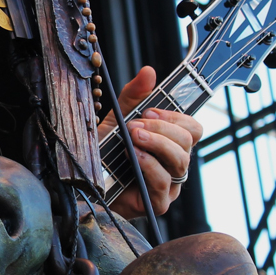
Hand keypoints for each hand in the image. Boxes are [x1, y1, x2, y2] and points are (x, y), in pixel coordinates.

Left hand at [98, 66, 202, 218]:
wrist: (82, 180)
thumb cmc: (103, 152)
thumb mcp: (117, 119)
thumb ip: (133, 96)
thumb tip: (148, 71)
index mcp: (170, 143)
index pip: (193, 128)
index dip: (176, 117)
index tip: (150, 111)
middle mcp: (174, 163)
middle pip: (188, 142)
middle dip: (162, 129)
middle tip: (135, 125)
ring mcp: (169, 185)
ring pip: (180, 161)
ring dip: (155, 144)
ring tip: (132, 137)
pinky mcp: (158, 202)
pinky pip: (164, 181)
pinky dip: (149, 165)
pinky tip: (133, 156)